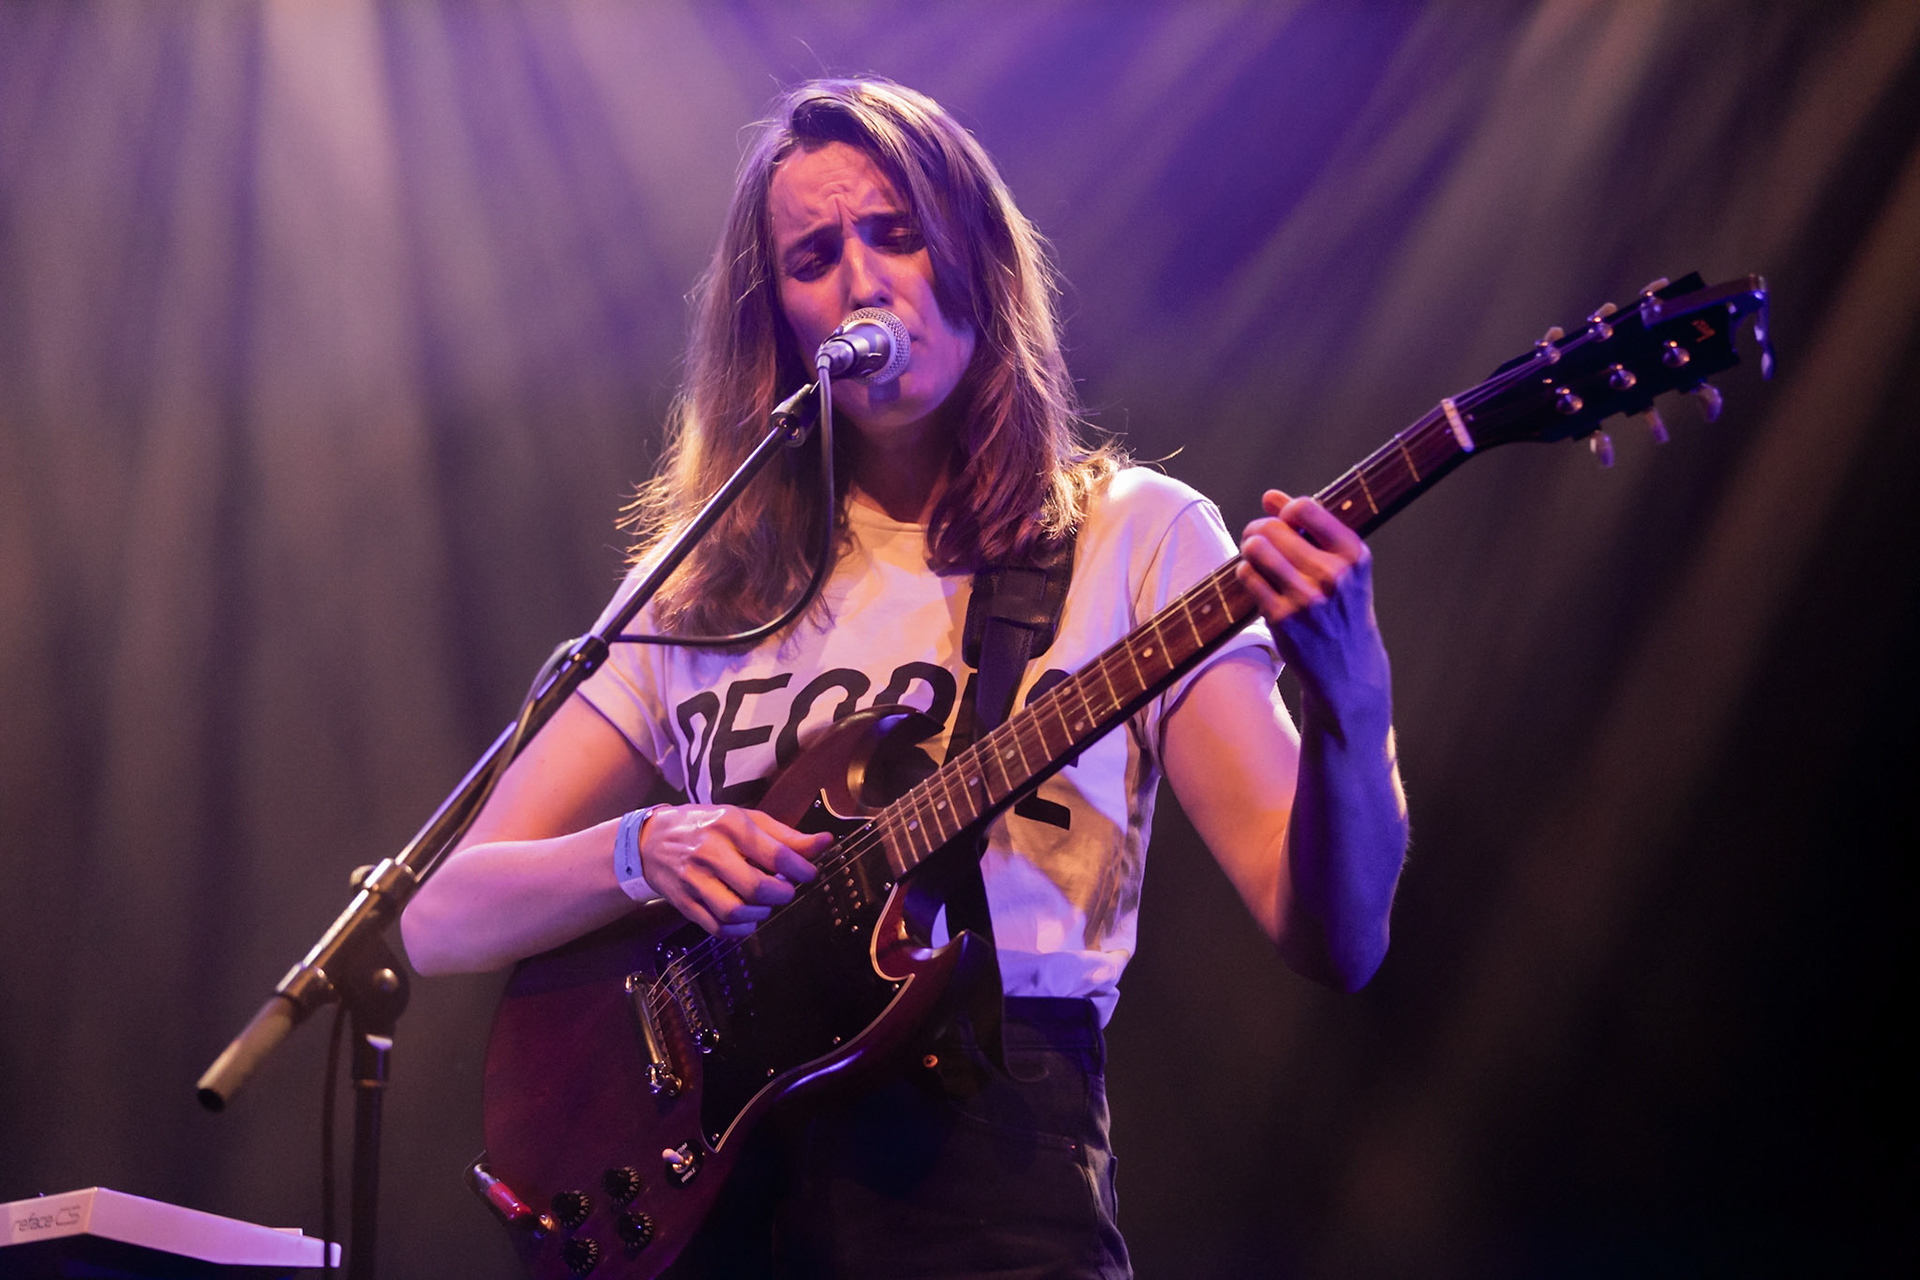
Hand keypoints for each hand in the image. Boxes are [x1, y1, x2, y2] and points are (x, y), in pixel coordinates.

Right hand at [639, 805, 830, 937]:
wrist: (650, 841)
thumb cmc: (707, 826)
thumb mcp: (745, 819)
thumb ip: (786, 836)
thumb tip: (825, 843)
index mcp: (730, 826)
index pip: (776, 853)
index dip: (801, 869)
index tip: (809, 874)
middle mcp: (710, 852)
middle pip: (757, 887)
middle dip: (781, 895)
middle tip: (785, 891)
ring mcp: (694, 880)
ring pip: (736, 912)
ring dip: (761, 914)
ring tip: (765, 904)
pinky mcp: (684, 903)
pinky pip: (718, 928)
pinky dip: (740, 930)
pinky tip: (747, 919)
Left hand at [1235, 490, 1390, 715]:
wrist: (1349, 667)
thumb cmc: (1342, 607)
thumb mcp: (1343, 566)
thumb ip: (1311, 528)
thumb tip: (1270, 496)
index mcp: (1354, 555)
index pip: (1305, 508)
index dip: (1286, 509)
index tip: (1285, 521)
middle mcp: (1333, 575)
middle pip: (1273, 528)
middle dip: (1259, 528)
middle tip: (1258, 538)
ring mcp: (1307, 598)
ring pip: (1256, 549)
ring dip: (1249, 547)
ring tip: (1254, 554)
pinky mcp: (1283, 618)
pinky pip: (1248, 576)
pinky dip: (1247, 572)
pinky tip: (1256, 578)